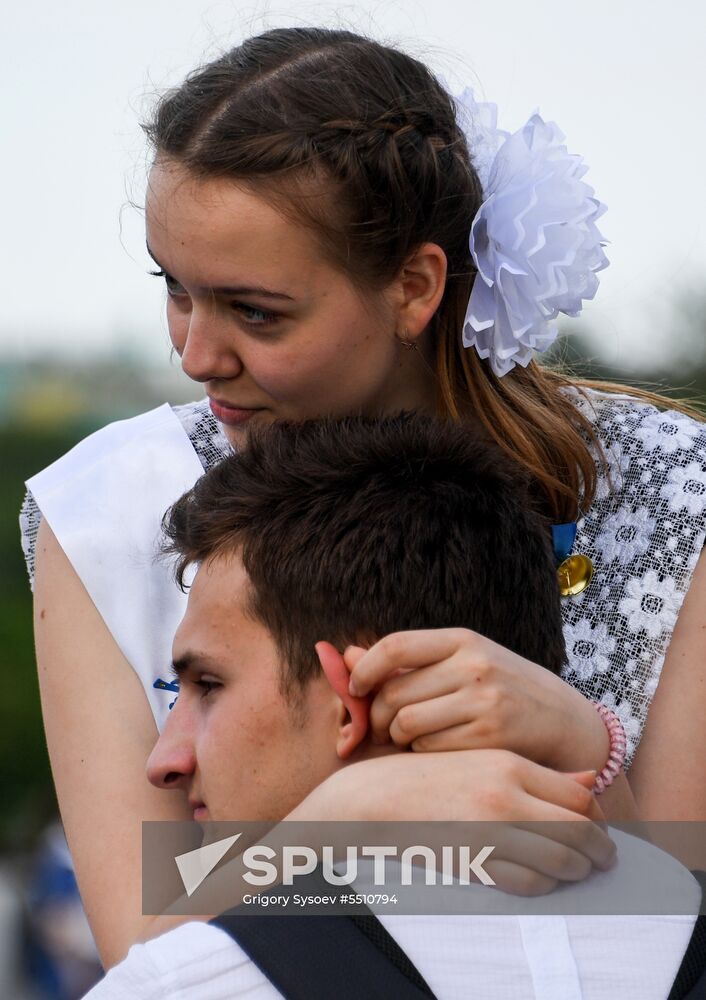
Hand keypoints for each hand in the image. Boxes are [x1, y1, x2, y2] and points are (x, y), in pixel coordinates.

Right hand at [301, 748, 615, 895]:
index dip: (600, 816)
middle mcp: (505, 797)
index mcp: (508, 764)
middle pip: (580, 830)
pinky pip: (529, 884)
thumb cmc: (428, 775)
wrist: (374, 799)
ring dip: (578, 870)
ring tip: (579, 870)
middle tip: (604, 858)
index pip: (580, 795)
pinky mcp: (476, 864)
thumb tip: (586, 780)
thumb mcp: (481, 757)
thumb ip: (534, 770)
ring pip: (560, 861)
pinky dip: (545, 885)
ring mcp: (490, 833)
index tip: (602, 826)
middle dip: (600, 850)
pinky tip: (544, 879)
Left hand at [346, 629, 609, 772]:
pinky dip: (423, 753)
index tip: (355, 687)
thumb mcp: (462, 663)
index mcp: (462, 639)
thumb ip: (408, 662)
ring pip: (407, 724)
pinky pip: (430, 749)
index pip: (395, 646)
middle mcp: (473, 665)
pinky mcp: (491, 736)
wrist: (565, 723)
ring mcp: (484, 701)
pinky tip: (439, 749)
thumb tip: (345, 656)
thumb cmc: (502, 691)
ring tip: (412, 737)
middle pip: (393, 693)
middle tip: (380, 728)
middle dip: (376, 715)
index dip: (364, 669)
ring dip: (399, 737)